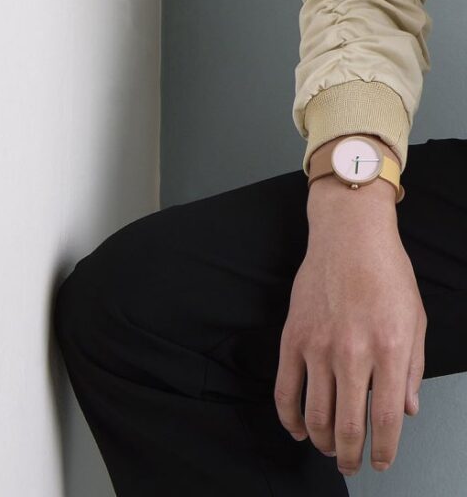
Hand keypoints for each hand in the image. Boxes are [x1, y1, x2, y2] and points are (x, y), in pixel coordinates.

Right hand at [273, 177, 426, 475]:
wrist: (348, 236)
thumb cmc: (386, 272)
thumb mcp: (416, 319)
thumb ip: (413, 370)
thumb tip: (407, 410)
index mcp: (389, 349)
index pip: (385, 420)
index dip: (384, 451)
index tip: (380, 462)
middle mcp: (352, 352)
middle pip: (347, 425)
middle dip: (351, 456)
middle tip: (352, 465)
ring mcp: (317, 345)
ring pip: (314, 414)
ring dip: (322, 442)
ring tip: (329, 449)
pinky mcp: (292, 337)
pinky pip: (284, 388)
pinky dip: (289, 417)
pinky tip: (298, 429)